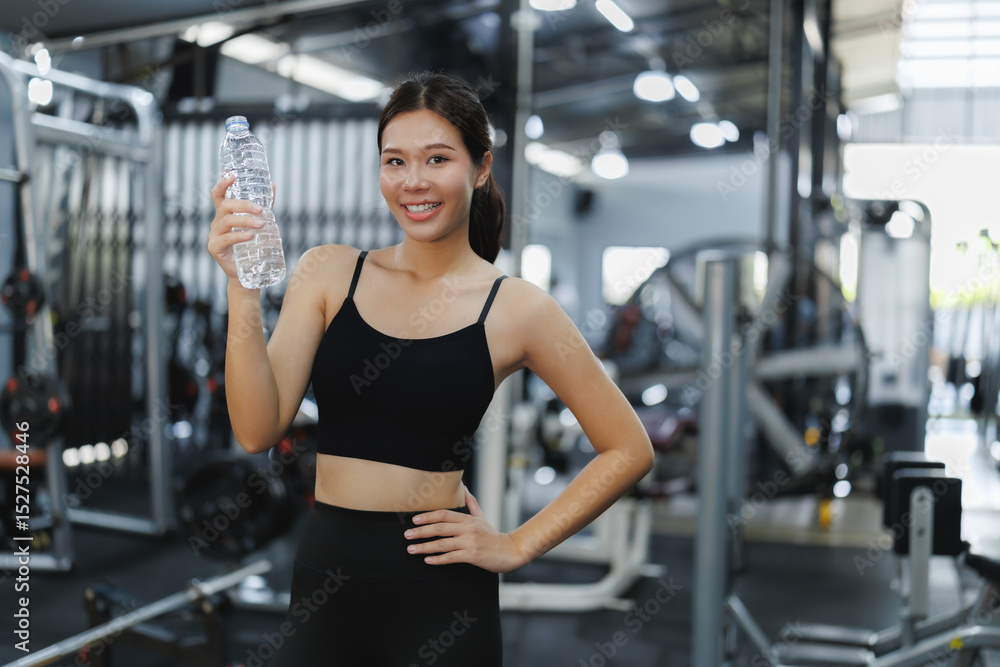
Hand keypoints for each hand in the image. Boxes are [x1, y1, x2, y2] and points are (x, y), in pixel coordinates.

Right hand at [206, 175, 276, 282]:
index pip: (218, 195)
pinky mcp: (214, 248)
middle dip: (243, 205)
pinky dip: (239, 235)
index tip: (232, 174)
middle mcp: (217, 223)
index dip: (223, 183)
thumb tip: (272, 185)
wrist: (247, 274)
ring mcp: (214, 236)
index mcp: (224, 215)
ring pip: (227, 221)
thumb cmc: (252, 247)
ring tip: (261, 225)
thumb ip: (265, 205)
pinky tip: (251, 236)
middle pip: (225, 206)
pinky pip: (226, 239)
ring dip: (246, 220)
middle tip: (261, 210)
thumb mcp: (259, 223)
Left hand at [404, 485, 524, 573]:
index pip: (444, 515)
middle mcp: (468, 529)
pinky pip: (452, 557)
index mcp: (468, 519)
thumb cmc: (493, 535)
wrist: (510, 551)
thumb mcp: (482, 517)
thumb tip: (464, 488)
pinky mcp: (472, 555)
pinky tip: (428, 560)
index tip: (414, 520)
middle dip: (421, 531)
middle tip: (407, 535)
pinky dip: (438, 559)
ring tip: (412, 549)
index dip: (428, 516)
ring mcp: (470, 542)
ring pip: (443, 544)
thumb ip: (472, 504)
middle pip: (440, 528)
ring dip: (425, 547)